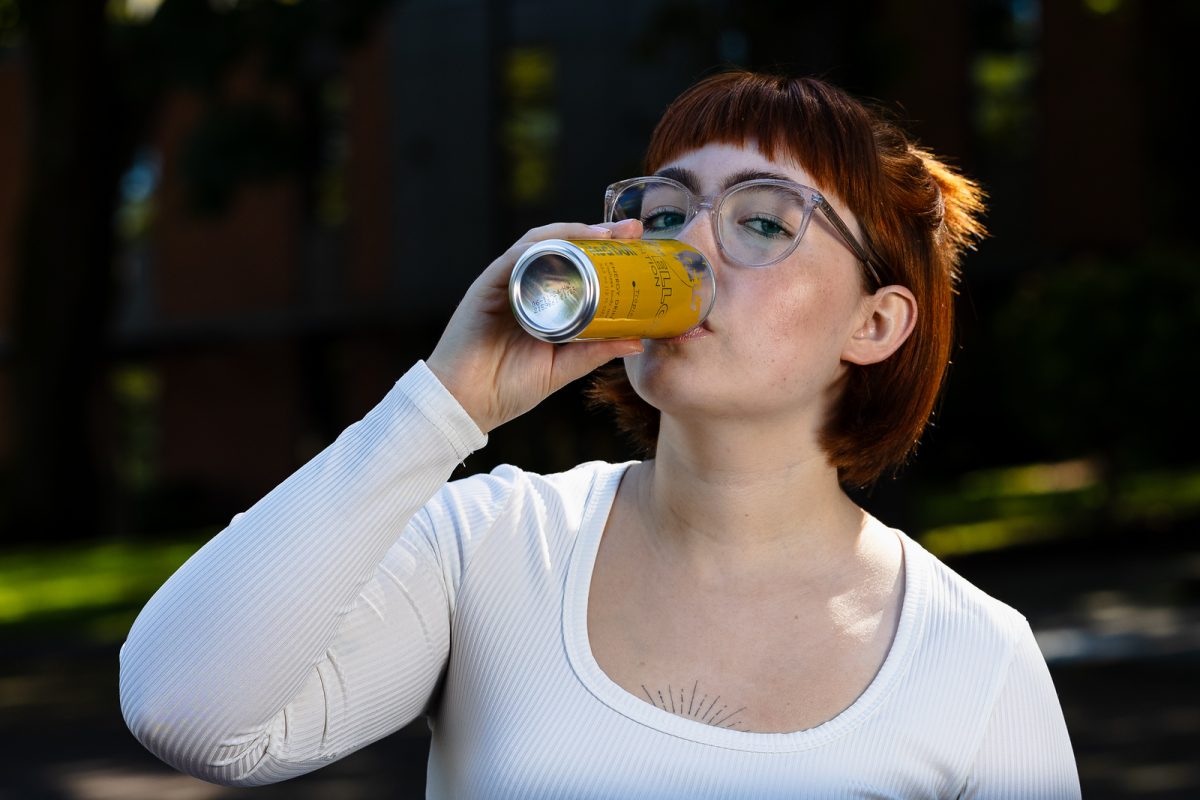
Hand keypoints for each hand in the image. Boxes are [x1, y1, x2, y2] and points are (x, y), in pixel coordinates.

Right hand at [427, 219, 644, 433]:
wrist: (467, 404)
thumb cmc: (509, 387)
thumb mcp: (564, 367)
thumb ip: (595, 351)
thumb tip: (638, 341)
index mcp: (544, 302)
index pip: (577, 265)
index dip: (606, 251)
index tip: (637, 244)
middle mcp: (526, 286)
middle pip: (562, 247)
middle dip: (597, 233)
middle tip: (631, 231)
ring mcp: (506, 284)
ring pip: (540, 244)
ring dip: (572, 233)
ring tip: (603, 233)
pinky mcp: (486, 286)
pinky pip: (514, 258)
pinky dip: (538, 248)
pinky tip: (562, 246)